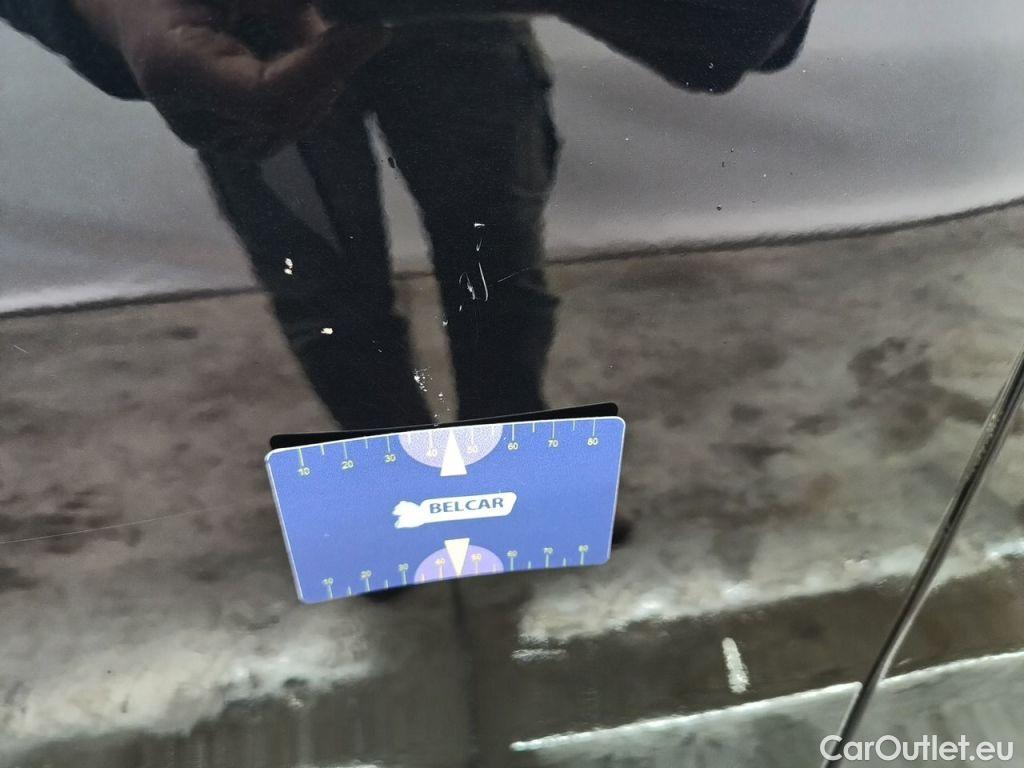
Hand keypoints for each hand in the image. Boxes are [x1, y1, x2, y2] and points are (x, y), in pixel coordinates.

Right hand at [70, 0, 387, 156]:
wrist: (139, 13)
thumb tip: (341, 12)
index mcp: (172, 70)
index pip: (270, 97)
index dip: (327, 66)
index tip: (371, 27)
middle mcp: (199, 123)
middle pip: (298, 106)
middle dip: (327, 56)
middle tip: (328, 8)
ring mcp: (225, 142)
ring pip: (310, 109)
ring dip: (318, 61)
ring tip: (271, 19)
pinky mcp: (250, 144)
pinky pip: (306, 112)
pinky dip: (311, 74)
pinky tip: (275, 45)